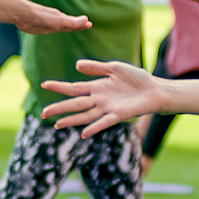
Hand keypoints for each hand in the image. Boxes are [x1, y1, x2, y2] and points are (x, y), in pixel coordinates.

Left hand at [16, 1, 88, 34]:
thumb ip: (72, 22)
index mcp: (61, 18)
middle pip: (69, 23)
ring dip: (68, 26)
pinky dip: (57, 28)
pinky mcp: (40, 27)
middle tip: (86, 25)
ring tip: (74, 27)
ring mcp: (48, 23)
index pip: (75, 23)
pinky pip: (51, 28)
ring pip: (60, 25)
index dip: (82, 24)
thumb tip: (87, 20)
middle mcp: (56, 20)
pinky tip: (55, 28)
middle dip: (77, 25)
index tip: (90, 24)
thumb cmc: (41, 16)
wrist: (23, 14)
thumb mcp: (59, 21)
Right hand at [39, 59, 167, 136]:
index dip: (59, 87)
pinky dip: (94, 127)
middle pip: (75, 104)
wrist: (154, 89)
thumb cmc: (136, 78)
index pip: (74, 88)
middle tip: (43, 113)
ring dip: (71, 120)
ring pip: (85, 115)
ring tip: (57, 125)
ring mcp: (107, 109)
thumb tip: (76, 65)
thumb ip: (96, 68)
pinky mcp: (119, 115)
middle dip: (59, 108)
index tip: (43, 85)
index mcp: (97, 87)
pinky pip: (104, 122)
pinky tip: (83, 132)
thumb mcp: (115, 68)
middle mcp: (99, 99)